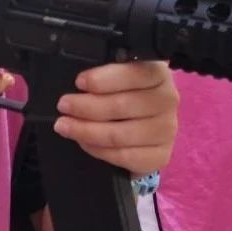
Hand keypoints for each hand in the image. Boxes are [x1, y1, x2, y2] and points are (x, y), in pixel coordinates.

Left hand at [53, 61, 177, 175]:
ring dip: (86, 131)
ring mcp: (167, 130)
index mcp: (158, 74)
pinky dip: (98, 150)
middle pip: (122, 106)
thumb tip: (78, 82)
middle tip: (63, 105)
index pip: (134, 73)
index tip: (79, 82)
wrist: (144, 126)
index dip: (104, 79)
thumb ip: (103, 75)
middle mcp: (168, 100)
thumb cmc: (125, 93)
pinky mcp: (161, 155)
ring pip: (119, 134)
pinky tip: (84, 142)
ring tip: (65, 126)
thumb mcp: (117, 76)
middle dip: (86, 106)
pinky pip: (124, 156)